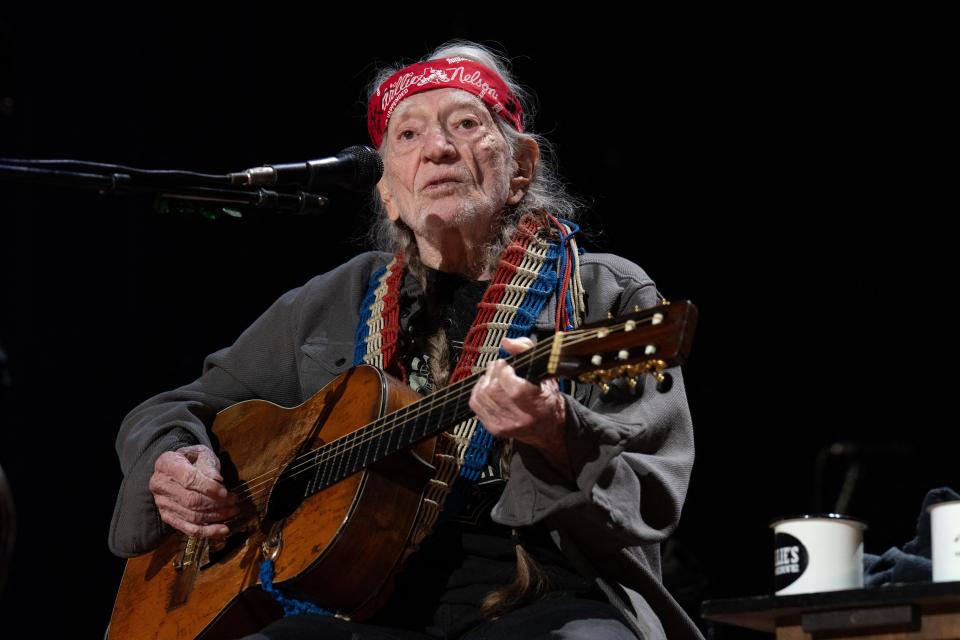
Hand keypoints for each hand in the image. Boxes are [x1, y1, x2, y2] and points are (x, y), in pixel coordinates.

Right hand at [149, 444, 238, 538]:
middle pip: (191, 500)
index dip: (209, 488)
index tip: (226, 492)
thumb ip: (209, 466)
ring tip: (232, 511)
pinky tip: (223, 530)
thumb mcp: (202, 454)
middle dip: (216, 503)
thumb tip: (218, 481)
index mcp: (167, 464)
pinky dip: (207, 532)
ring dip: (216, 516)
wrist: (177, 467)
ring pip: (192, 516)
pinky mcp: (168, 517)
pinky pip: (188, 529)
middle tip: (234, 501)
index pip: (189, 479)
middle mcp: (160, 485)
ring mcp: (162, 503)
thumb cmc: (193, 459)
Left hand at [469, 337, 571, 477]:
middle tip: (499, 367)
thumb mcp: (544, 369)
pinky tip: (487, 387)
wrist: (546, 426)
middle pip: (494, 390)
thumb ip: (526, 350)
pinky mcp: (494, 428)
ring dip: (485, 380)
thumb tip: (507, 343)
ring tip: (494, 375)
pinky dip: (478, 391)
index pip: (514, 388)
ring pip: (482, 395)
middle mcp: (522, 419)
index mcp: (538, 405)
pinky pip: (475, 404)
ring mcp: (506, 425)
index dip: (505, 371)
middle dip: (494, 372)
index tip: (508, 365)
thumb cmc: (546, 396)